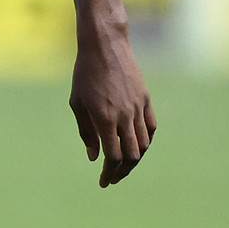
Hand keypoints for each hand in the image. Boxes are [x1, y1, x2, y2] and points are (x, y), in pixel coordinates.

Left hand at [70, 35, 154, 187]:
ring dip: (135, 159)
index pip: (113, 157)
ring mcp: (138, 107)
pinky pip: (151, 127)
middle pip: (131, 156)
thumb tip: (94, 157)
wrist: (105, 46)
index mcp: (105, 119)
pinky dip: (146, 141)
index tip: (103, 181)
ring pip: (144, 144)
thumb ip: (86, 133)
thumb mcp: (77, 104)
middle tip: (113, 178)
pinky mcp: (146, 99)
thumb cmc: (85, 74)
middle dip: (122, 172)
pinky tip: (137, 145)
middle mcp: (124, 116)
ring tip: (124, 165)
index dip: (109, 173)